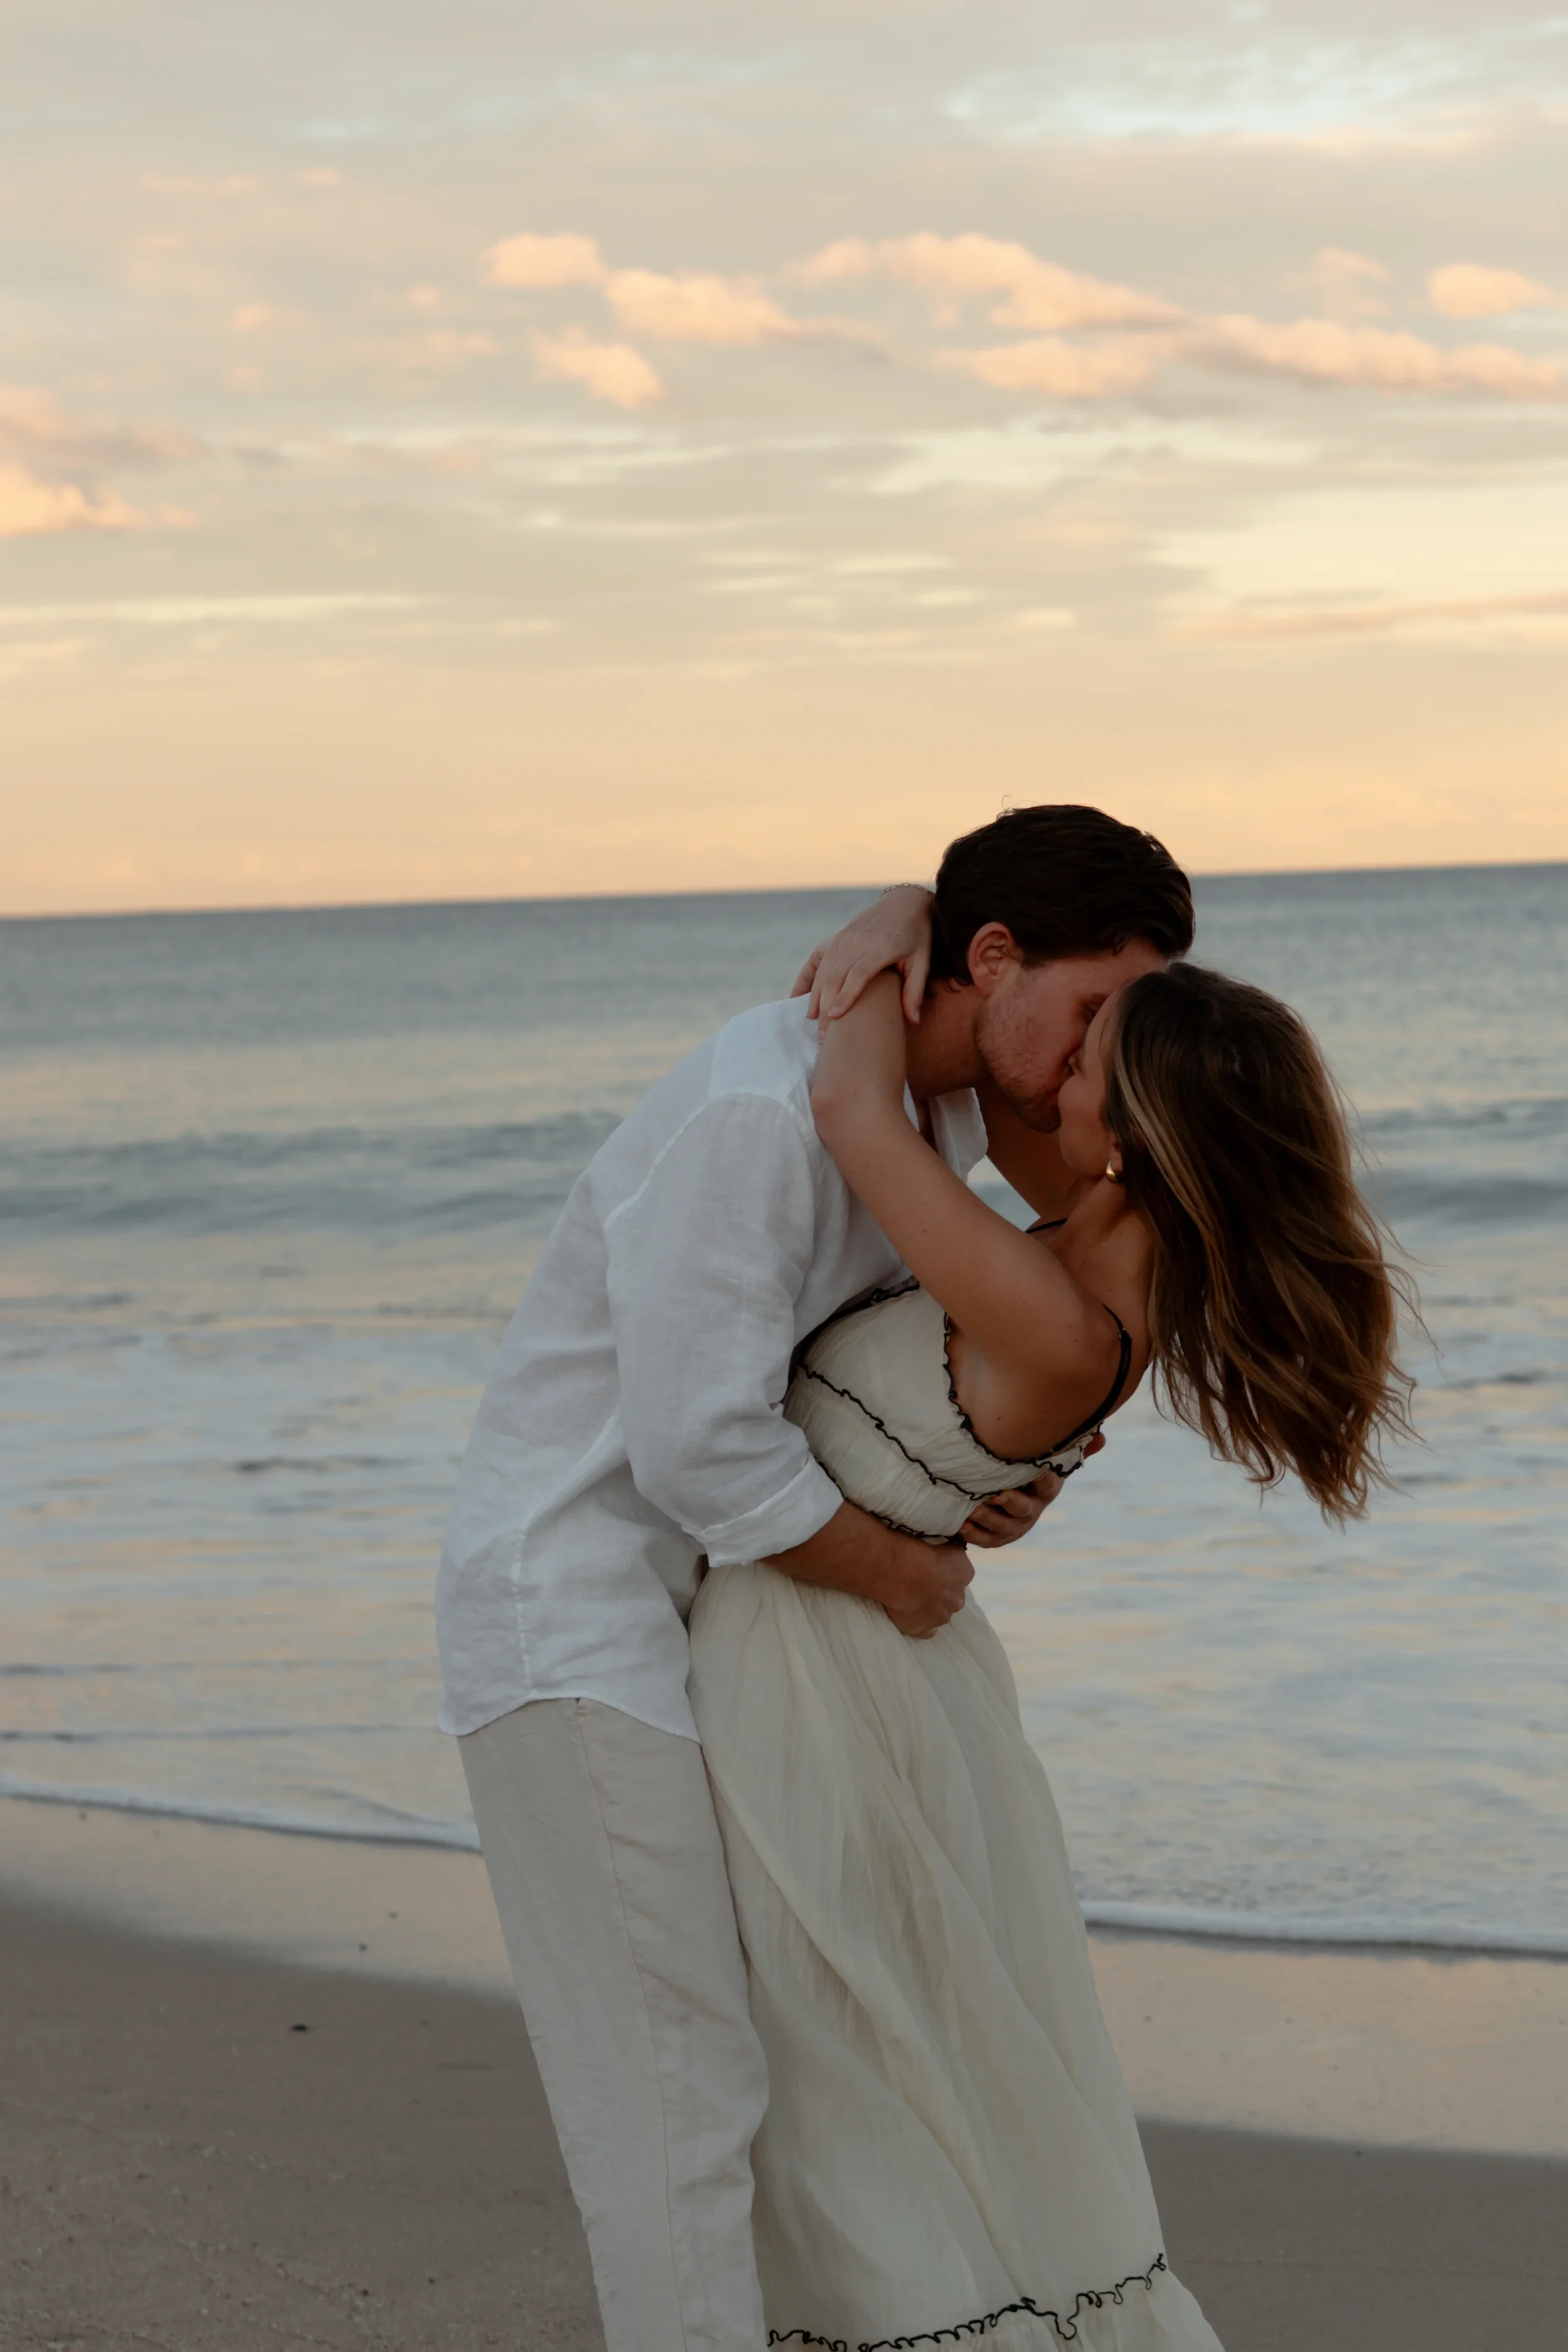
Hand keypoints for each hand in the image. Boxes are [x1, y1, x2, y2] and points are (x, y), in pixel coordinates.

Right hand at [790, 885, 933, 1026]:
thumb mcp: (922, 961)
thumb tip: (913, 1022)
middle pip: (836, 976)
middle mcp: (858, 941)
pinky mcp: (838, 937)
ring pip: (824, 970)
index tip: (835, 1018)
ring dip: (816, 997)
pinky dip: (809, 980)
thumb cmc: (916, 935)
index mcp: (880, 947)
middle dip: (827, 1006)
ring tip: (813, 1022)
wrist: (904, 902)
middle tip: (824, 1035)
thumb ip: (914, 991)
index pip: (858, 974)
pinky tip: (800, 998)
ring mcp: (845, 938)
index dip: (846, 996)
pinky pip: (819, 960)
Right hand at [875, 1538, 973, 1639]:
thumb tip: (945, 1553)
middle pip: (952, 1596)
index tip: (931, 1566)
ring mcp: (942, 1617)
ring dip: (930, 1606)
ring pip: (939, 1613)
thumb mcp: (941, 1540)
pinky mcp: (924, 1629)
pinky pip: (927, 1631)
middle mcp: (958, 1597)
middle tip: (920, 1581)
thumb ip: (948, 1552)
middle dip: (940, 1591)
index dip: (945, 1571)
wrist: (897, 1569)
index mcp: (965, 1572)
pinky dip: (921, 1624)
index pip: (960, 1573)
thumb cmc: (915, 1548)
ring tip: (910, 1595)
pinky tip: (910, 1614)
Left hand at [958, 1434, 1104, 1546]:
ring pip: (1002, 1526)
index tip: (1037, 1468)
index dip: (1044, 1478)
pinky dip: (973, 1534)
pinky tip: (961, 1524)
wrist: (1006, 1501)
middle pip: (1024, 1509)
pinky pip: (985, 1539)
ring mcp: (1013, 1527)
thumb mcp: (1047, 1461)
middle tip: (997, 1493)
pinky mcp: (995, 1539)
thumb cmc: (1028, 1474)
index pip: (1049, 1486)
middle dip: (1011, 1502)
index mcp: (1045, 1491)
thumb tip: (1101, 1438)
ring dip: (988, 1518)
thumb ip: (1071, 1449)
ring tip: (974, 1509)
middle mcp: (1031, 1511)